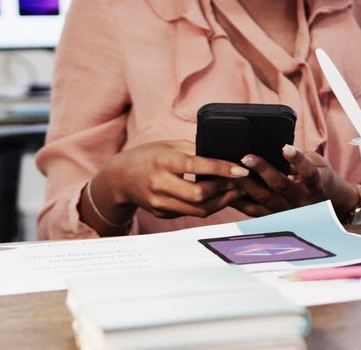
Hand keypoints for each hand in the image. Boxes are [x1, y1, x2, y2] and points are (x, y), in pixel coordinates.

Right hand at [84, 140, 249, 234]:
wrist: (120, 178)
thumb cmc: (149, 156)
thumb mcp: (169, 146)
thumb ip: (194, 149)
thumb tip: (224, 154)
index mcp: (162, 161)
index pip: (195, 165)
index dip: (221, 168)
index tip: (240, 169)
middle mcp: (159, 184)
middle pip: (199, 195)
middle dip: (224, 189)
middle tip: (240, 182)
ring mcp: (160, 203)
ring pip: (199, 210)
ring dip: (222, 202)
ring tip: (235, 191)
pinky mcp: (162, 214)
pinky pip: (191, 213)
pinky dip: (208, 206)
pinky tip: (219, 198)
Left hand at [230, 145, 360, 218]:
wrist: (328, 205)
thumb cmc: (319, 177)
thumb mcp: (318, 164)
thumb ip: (300, 158)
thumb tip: (277, 147)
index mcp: (315, 186)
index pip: (308, 172)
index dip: (298, 160)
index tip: (286, 147)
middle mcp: (302, 201)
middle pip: (281, 185)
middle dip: (262, 170)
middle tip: (246, 157)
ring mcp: (288, 212)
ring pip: (264, 199)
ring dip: (246, 185)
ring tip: (231, 171)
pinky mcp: (276, 218)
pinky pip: (255, 211)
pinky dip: (241, 201)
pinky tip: (228, 189)